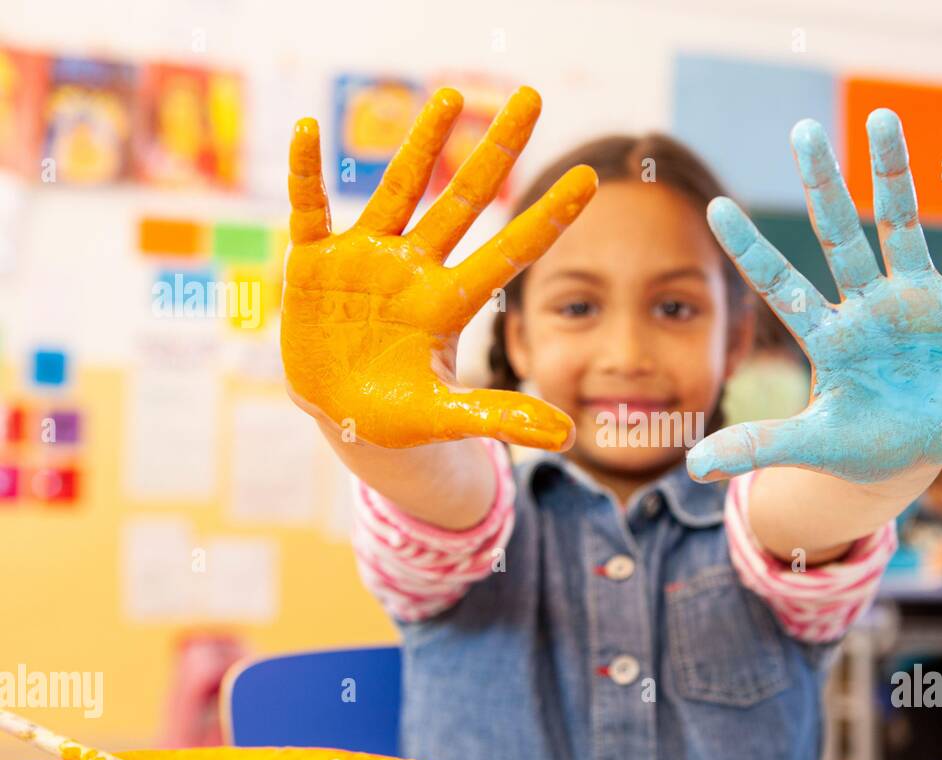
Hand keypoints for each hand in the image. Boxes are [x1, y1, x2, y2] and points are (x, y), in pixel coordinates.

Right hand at [283, 87, 596, 448]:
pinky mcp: (314, 263)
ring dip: (421, 144)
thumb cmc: (395, 416)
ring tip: (452, 96)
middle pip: (463, 202)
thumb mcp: (444, 419)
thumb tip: (566, 436)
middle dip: (496, 151)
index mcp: (448, 304)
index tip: (591, 179)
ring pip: (398, 190)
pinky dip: (305, 173)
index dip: (547, 219)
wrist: (337, 413)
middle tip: (533, 98)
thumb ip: (498, 418)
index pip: (509, 252)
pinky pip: (309, 209)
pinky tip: (307, 128)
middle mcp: (415, 270)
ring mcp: (366, 260)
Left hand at [687, 110, 941, 484]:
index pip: (781, 286)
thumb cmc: (861, 446)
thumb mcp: (812, 447)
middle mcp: (867, 306)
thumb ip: (759, 444)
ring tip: (882, 116)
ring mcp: (916, 301)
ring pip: (904, 225)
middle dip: (823, 186)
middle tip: (802, 130)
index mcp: (828, 336)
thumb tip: (694, 466)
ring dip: (894, 173)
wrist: (918, 453)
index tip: (715, 208)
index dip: (751, 251)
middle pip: (840, 236)